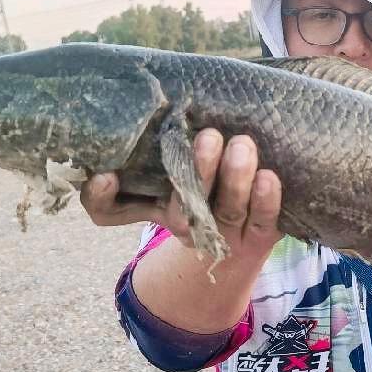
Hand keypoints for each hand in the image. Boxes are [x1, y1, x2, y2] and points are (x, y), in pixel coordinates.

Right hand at [80, 129, 282, 263]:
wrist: (241, 236)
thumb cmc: (189, 194)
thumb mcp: (154, 187)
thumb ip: (118, 184)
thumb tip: (102, 176)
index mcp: (157, 212)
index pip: (118, 213)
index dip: (106, 200)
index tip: (107, 175)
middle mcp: (191, 228)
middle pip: (189, 210)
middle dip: (199, 172)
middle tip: (208, 136)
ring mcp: (228, 232)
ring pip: (229, 210)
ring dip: (235, 178)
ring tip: (242, 144)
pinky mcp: (261, 232)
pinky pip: (265, 220)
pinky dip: (267, 200)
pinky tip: (269, 176)